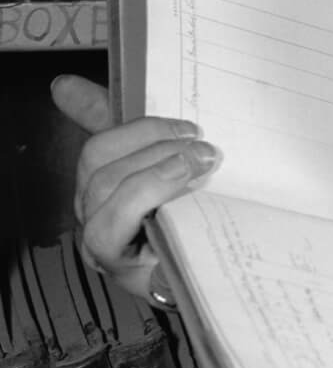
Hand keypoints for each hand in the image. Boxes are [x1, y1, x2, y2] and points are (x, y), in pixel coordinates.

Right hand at [54, 74, 221, 301]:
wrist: (223, 284)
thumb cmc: (200, 225)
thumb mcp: (189, 171)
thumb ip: (163, 133)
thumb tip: (106, 88)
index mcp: (109, 183)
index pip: (97, 136)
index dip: (89, 105)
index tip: (75, 83)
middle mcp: (96, 211)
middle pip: (98, 158)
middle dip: (149, 138)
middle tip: (197, 137)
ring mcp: (103, 242)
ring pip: (106, 187)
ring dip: (155, 165)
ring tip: (200, 161)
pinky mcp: (121, 270)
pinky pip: (114, 227)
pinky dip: (149, 194)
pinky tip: (184, 184)